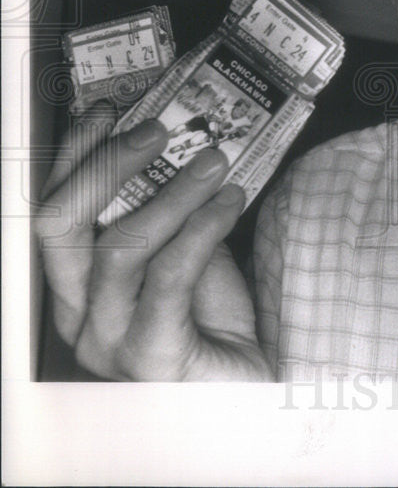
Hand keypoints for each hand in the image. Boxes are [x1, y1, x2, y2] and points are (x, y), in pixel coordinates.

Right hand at [34, 103, 272, 380]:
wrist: (244, 387)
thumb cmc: (210, 320)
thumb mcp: (183, 255)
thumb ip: (167, 214)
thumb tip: (179, 148)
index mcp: (77, 286)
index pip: (53, 212)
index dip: (75, 157)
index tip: (108, 110)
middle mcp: (78, 314)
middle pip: (63, 226)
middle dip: (107, 163)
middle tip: (160, 128)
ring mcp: (109, 339)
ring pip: (121, 247)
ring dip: (172, 192)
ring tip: (215, 161)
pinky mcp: (153, 354)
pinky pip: (170, 276)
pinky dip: (202, 228)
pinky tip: (231, 202)